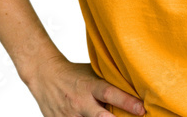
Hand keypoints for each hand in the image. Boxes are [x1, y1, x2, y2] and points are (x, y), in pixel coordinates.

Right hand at [24, 55, 145, 115]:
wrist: (44, 75)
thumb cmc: (73, 74)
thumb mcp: (92, 73)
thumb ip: (108, 82)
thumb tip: (134, 87)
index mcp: (90, 86)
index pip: (110, 93)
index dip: (127, 102)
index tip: (142, 109)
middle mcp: (80, 102)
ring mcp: (69, 115)